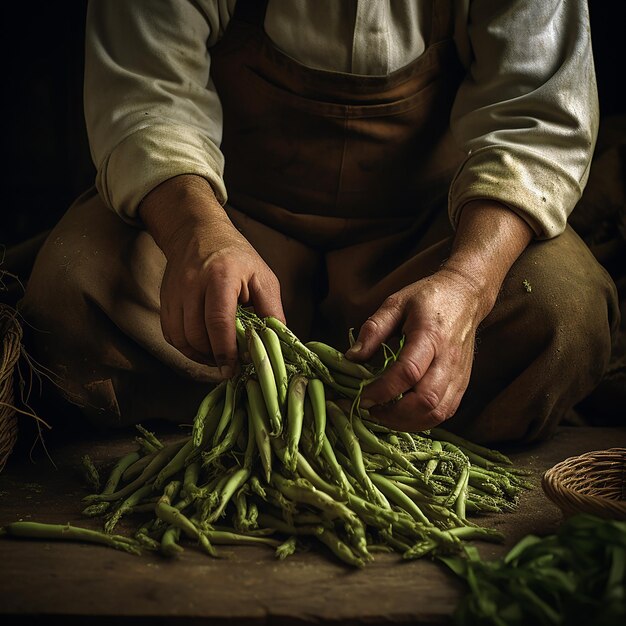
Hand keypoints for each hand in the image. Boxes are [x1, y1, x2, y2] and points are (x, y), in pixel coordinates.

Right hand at [139, 175, 284, 376]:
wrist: (198, 234)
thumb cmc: (237, 257)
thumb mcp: (263, 277)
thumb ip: (272, 310)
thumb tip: (278, 343)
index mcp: (221, 275)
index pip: (219, 320)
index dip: (226, 350)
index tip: (234, 368)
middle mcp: (192, 284)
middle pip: (197, 334)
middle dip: (214, 357)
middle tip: (231, 364)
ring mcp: (175, 293)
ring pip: (182, 339)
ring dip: (201, 356)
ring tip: (219, 357)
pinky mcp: (165, 301)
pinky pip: (171, 336)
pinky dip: (187, 349)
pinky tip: (204, 348)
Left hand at [346, 199, 533, 430]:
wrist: (466, 296)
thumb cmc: (428, 298)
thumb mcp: (395, 303)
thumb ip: (373, 330)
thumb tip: (351, 358)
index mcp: (430, 336)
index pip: (408, 372)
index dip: (383, 390)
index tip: (361, 396)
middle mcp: (448, 360)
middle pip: (425, 400)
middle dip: (393, 413)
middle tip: (368, 409)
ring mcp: (459, 375)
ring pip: (436, 413)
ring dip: (406, 422)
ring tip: (382, 414)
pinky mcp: (463, 384)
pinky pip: (444, 412)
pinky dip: (421, 421)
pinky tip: (401, 415)